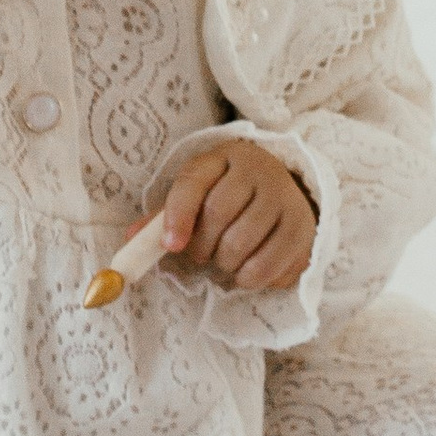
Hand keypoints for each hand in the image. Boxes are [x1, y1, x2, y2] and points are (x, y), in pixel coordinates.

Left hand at [155, 139, 317, 292]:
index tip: (169, 246)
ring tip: (223, 260)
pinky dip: (247, 279)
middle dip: (200, 246)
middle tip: (199, 255)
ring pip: (241, 244)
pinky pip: (266, 268)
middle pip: (218, 214)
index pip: (194, 181)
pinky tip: (245, 270)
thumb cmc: (232, 195)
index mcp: (226, 156)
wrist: (287, 191)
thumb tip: (131, 239)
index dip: (177, 215)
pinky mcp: (304, 230)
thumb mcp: (200, 192)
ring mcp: (287, 199)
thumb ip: (166, 215)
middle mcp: (260, 171)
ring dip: (223, 264)